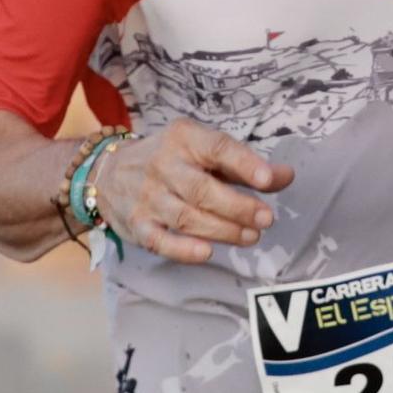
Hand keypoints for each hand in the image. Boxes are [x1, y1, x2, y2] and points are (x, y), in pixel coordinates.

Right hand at [92, 119, 293, 263]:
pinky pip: (160, 240)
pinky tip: (207, 253)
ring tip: (251, 236)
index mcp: (184, 139)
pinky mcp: (136, 224)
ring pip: (186, 217)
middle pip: (203, 190)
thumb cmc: (170, 160)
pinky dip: (183, 249)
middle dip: (239, 207)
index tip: (268, 179)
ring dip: (223, 230)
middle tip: (266, 219)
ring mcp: (147, 196)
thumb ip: (244, 164)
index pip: (217, 148)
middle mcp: (163, 165)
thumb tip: (286, 176)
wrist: (106, 171)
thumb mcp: (203, 150)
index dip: (244, 163)